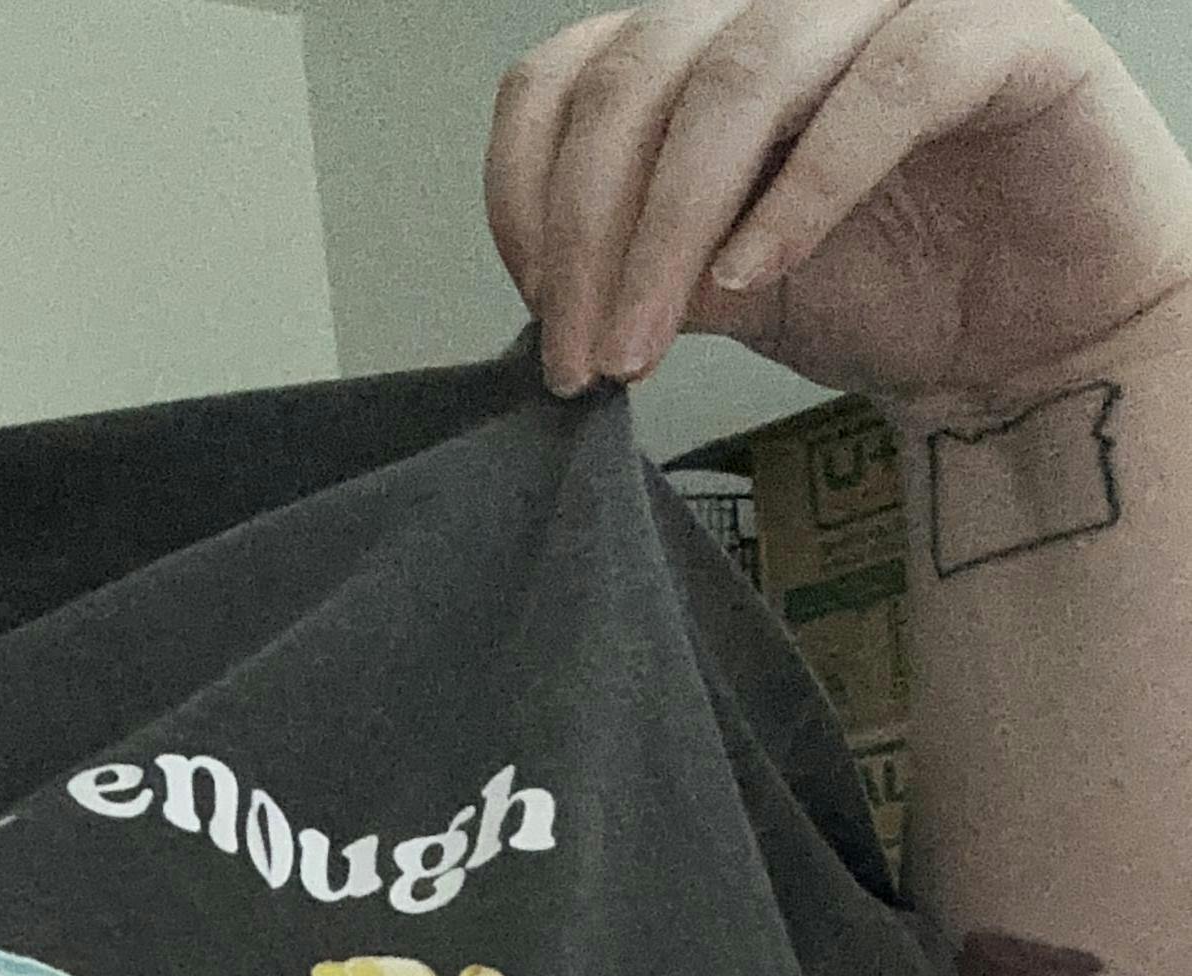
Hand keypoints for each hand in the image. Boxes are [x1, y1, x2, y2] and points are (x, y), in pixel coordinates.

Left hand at [486, 0, 1191, 415]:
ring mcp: (893, 1)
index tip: (538, 305)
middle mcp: (792, 1)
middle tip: (588, 356)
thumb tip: (552, 288)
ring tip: (649, 341)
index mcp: (712, 47)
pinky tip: (756, 273)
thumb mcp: (724, 286)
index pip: (576, 74)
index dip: (530, 188)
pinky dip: (802, 188)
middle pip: (641, 78)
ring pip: (739, 76)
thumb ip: (639, 259)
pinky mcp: (997, 30)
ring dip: (671, 227)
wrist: (1029, 349)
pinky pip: (883, 84)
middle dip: (593, 232)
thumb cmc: (891, 295)